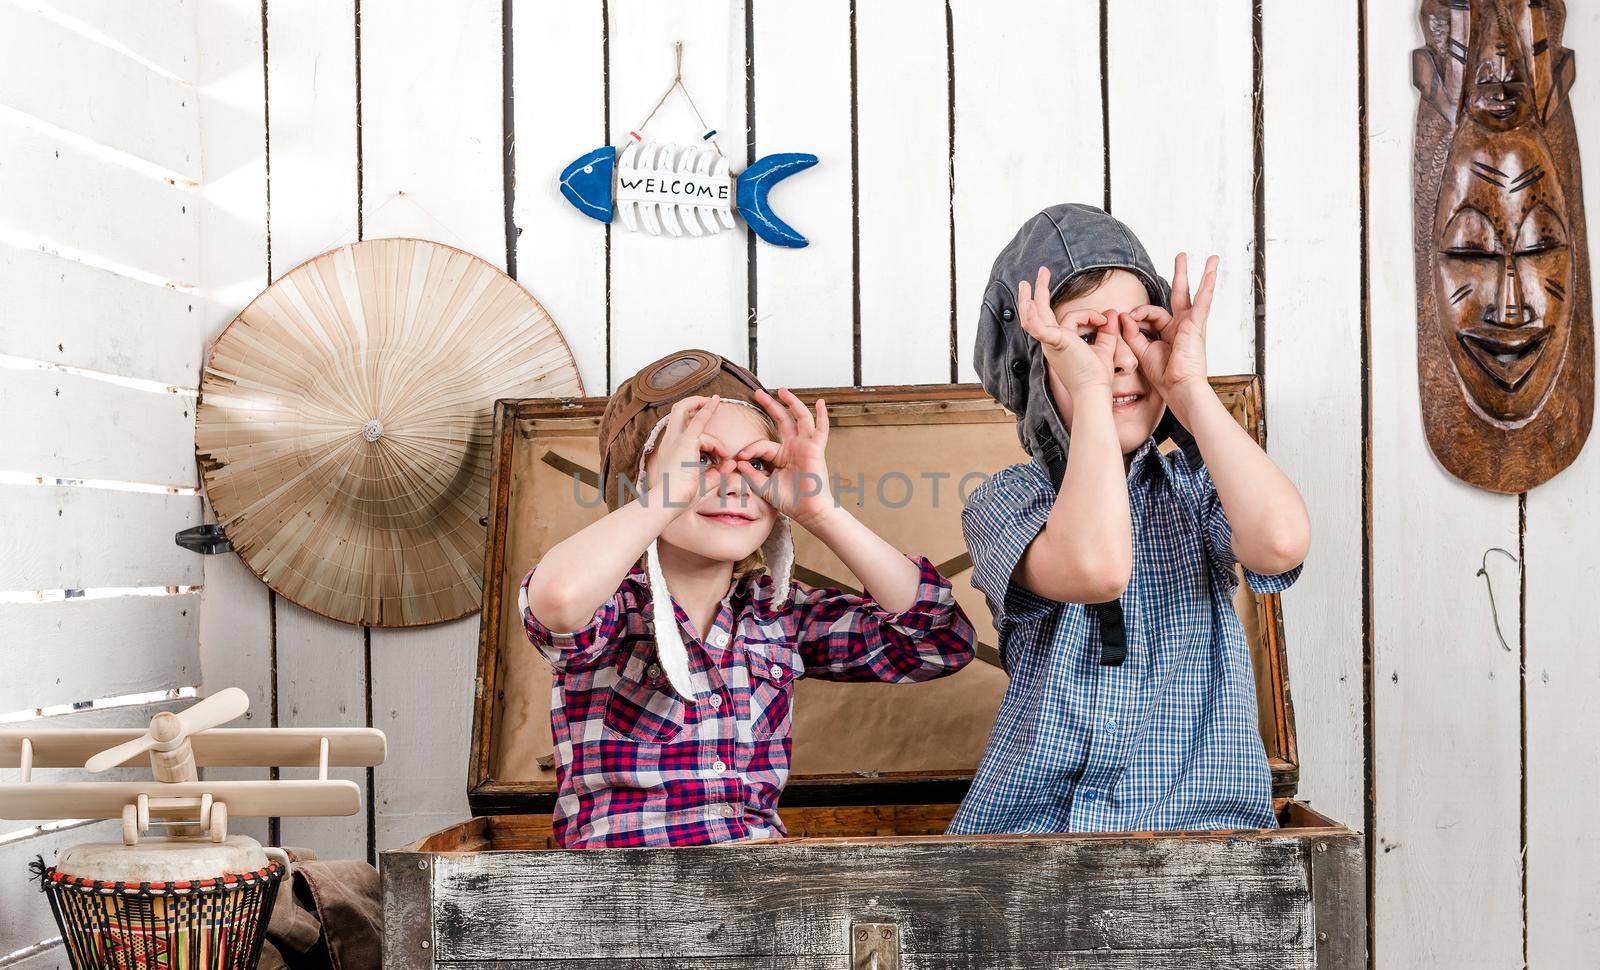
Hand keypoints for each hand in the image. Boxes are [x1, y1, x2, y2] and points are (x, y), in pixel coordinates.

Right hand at [647, 395, 728, 511]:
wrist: (668, 500)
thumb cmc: (680, 498)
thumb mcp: (702, 484)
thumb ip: (717, 474)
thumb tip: (731, 464)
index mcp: (670, 451)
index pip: (680, 429)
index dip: (695, 426)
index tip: (709, 434)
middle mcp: (670, 441)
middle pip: (677, 411)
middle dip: (693, 403)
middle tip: (710, 402)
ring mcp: (676, 439)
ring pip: (687, 412)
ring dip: (707, 417)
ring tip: (721, 451)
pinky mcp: (686, 441)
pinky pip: (699, 419)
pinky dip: (709, 409)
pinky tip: (716, 401)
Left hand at [734, 388, 835, 528]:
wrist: (807, 511)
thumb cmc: (790, 501)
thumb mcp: (764, 486)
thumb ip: (751, 474)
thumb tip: (738, 462)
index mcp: (781, 455)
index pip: (762, 444)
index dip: (749, 449)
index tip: (739, 458)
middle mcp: (794, 447)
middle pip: (782, 420)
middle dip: (770, 406)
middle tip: (758, 393)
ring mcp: (805, 446)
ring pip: (800, 418)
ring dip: (791, 403)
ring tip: (781, 390)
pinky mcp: (816, 449)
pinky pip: (821, 429)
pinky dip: (822, 416)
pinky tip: (820, 402)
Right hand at [1016, 266, 1118, 392]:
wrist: (1093, 391)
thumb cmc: (1097, 377)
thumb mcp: (1104, 347)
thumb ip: (1107, 329)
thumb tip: (1112, 312)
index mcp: (1060, 344)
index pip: (1068, 320)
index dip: (1088, 316)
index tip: (1104, 318)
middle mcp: (1051, 343)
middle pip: (1040, 313)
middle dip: (1039, 293)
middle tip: (1040, 274)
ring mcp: (1051, 343)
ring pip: (1037, 316)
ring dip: (1033, 297)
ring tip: (1030, 281)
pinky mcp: (1056, 343)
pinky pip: (1041, 327)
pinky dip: (1034, 315)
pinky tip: (1029, 303)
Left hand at [1120, 252, 1217, 415]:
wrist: (1180, 388)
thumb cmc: (1165, 375)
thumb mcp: (1142, 351)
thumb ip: (1132, 332)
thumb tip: (1123, 315)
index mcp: (1170, 332)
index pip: (1151, 314)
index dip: (1138, 313)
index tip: (1127, 318)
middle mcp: (1182, 325)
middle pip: (1179, 294)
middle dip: (1180, 275)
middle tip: (1182, 256)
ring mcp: (1191, 324)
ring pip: (1194, 293)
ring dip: (1200, 274)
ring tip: (1211, 258)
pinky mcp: (1197, 325)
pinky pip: (1203, 301)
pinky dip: (1207, 285)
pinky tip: (1212, 271)